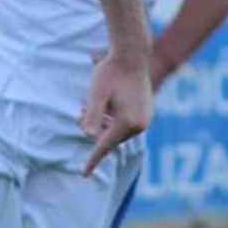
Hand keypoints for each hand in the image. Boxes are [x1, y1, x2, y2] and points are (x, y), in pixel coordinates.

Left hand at [77, 50, 151, 174]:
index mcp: (126, 122)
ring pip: (119, 130)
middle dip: (95, 129)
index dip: (92, 160)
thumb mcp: (96, 92)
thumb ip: (92, 115)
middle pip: (111, 137)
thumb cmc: (111, 72)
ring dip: (104, 122)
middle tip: (80, 109)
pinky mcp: (147, 112)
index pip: (104, 146)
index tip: (83, 174)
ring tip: (89, 104)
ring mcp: (146, 118)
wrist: (132, 54)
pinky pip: (127, 123)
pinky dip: (114, 118)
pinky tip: (107, 104)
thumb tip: (88, 135)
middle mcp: (139, 124)